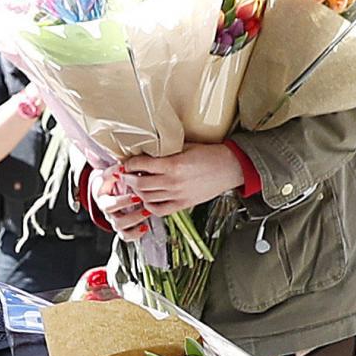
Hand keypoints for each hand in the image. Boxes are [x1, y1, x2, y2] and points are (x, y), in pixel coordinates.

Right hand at [89, 165, 150, 242]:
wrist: (112, 190)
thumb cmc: (114, 181)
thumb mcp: (110, 174)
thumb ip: (115, 170)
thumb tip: (123, 167)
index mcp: (101, 198)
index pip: (107, 201)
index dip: (121, 198)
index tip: (134, 189)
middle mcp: (106, 211)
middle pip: (112, 214)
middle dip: (127, 207)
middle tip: (140, 199)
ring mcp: (114, 221)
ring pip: (120, 226)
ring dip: (135, 219)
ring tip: (148, 211)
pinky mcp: (122, 229)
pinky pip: (126, 236)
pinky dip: (136, 233)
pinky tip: (146, 226)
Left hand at [123, 143, 245, 216]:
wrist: (230, 168)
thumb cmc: (211, 154)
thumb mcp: (186, 146)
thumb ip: (167, 150)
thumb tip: (148, 151)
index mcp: (173, 165)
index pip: (142, 165)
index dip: (130, 163)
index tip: (127, 162)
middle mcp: (173, 183)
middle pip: (140, 184)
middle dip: (128, 179)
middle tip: (125, 174)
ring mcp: (178, 196)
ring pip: (147, 198)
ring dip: (137, 191)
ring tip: (135, 185)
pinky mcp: (183, 205)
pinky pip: (160, 210)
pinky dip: (150, 206)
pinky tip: (147, 199)